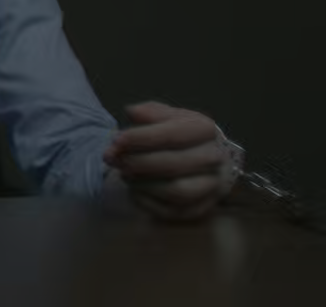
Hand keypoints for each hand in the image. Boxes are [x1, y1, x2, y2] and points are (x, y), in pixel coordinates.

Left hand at [102, 101, 231, 222]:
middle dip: (137, 162)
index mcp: (204, 129)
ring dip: (143, 184)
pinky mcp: (201, 208)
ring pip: (177, 192)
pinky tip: (134, 189)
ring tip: (124, 173)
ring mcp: (210, 186)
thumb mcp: (166, 115)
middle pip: (174, 165)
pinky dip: (148, 201)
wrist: (205, 158)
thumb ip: (149, 112)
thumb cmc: (179, 134)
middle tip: (112, 158)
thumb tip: (132, 112)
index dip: (141, 138)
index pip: (172, 135)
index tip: (116, 140)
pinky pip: (172, 211)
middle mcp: (213, 158)